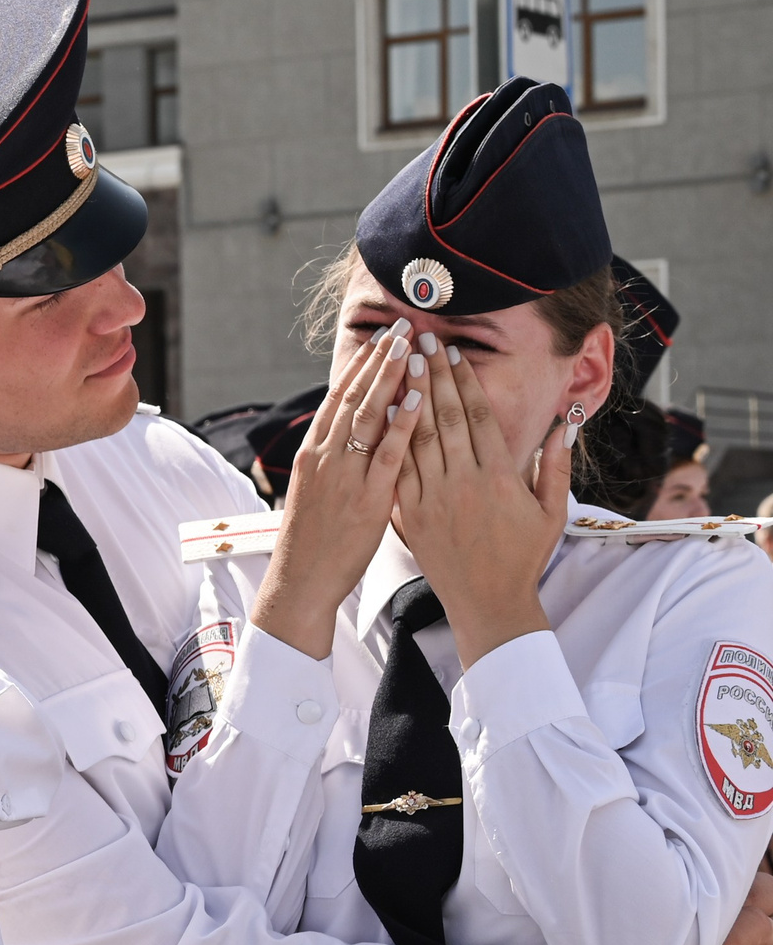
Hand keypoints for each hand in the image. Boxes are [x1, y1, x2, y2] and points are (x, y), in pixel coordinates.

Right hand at [250, 318, 424, 658]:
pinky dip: (402, 425)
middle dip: (379, 358)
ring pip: (367, 415)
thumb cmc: (313, 540)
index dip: (360, 364)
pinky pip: (387, 454)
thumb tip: (356, 433)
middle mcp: (324, 456)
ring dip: (391, 377)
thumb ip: (335, 460)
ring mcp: (343, 475)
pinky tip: (417, 399)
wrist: (299, 581)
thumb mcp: (316, 491)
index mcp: (312, 452)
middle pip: (353, 395)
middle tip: (401, 325)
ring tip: (410, 346)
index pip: (337, 397)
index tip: (380, 338)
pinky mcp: (365, 498)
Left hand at [392, 333, 565, 667]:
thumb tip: (566, 421)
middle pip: (445, 417)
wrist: (488, 604)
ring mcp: (434, 499)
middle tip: (421, 340)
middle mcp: (464, 483)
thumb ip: (557, 465)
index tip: (454, 352)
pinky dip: (387, 440)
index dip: (465, 381)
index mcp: (499, 477)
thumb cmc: (524, 557)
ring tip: (399, 364)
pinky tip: (379, 414)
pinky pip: (396, 471)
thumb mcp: (553, 512)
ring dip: (407, 397)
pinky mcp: (411, 516)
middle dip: (432, 375)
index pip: (479, 416)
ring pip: (416, 438)